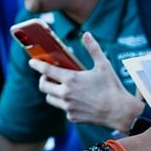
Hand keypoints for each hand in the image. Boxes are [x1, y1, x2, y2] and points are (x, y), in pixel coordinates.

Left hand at [28, 32, 142, 131]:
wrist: (119, 111)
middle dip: (43, 79)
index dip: (37, 65)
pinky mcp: (72, 117)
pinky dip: (65, 103)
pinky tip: (76, 99)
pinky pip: (63, 108)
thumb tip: (86, 34)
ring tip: (61, 87)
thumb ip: (93, 48)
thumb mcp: (103, 65)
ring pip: (50, 98)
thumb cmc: (112, 87)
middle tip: (49, 76)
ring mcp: (68, 107)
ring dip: (52, 92)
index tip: (32, 62)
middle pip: (43, 86)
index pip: (46, 71)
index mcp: (71, 79)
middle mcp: (66, 94)